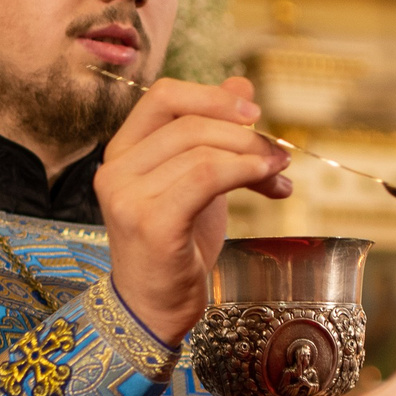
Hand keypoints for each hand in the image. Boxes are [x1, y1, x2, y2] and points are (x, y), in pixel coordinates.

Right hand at [95, 76, 291, 345]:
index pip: (164, 96)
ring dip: (252, 156)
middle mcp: (116, 169)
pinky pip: (206, 178)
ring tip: (279, 174)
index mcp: (123, 151)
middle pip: (189, 122)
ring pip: (202, 149)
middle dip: (244, 133)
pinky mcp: (151, 222)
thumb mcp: (197, 182)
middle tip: (279, 153)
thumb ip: (213, 135)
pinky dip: (244, 173)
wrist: (153, 310)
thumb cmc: (175, 248)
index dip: (212, 96)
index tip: (254, 114)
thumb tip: (241, 85)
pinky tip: (269, 183)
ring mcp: (128, 196)